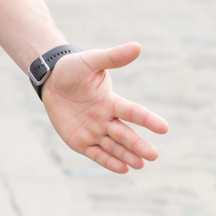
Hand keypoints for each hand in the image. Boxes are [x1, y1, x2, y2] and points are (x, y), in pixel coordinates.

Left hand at [41, 43, 167, 173]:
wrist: (51, 81)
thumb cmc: (73, 69)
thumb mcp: (91, 61)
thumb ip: (112, 57)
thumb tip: (137, 46)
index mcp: (112, 101)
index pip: (133, 112)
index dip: (147, 119)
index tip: (164, 128)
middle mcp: (106, 119)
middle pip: (125, 134)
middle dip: (138, 145)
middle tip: (154, 155)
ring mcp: (94, 131)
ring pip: (114, 146)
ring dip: (127, 155)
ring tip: (141, 164)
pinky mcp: (80, 141)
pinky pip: (97, 153)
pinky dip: (109, 162)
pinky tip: (123, 169)